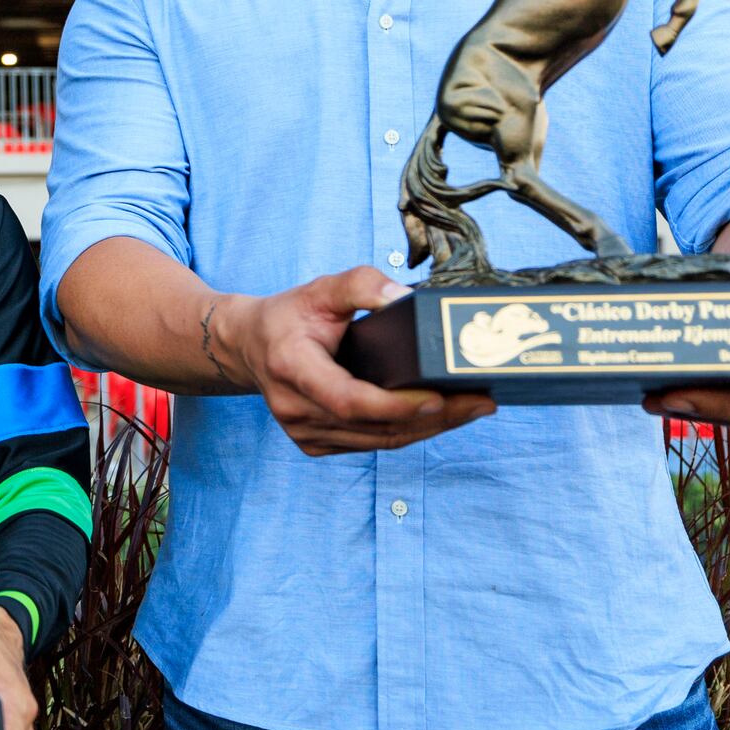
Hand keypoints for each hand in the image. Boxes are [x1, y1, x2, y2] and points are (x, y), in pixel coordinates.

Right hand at [212, 267, 494, 455]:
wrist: (249, 346)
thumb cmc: (289, 316)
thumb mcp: (320, 288)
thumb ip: (360, 284)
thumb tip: (404, 297)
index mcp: (291, 367)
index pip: (348, 400)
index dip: (395, 406)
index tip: (439, 397)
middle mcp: (294, 408)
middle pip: (374, 427)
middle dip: (434, 419)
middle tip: (480, 402)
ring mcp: (303, 432)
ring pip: (378, 442)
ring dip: (429, 430)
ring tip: (472, 409)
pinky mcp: (314, 444)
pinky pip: (371, 444)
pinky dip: (407, 433)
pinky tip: (439, 418)